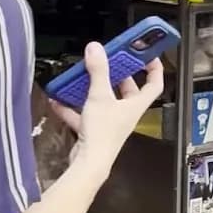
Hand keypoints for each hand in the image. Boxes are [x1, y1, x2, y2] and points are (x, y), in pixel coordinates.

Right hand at [51, 42, 163, 180]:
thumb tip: (96, 48)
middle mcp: (125, 113)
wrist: (89, 164)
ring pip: (104, 100)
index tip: (147, 53)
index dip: (154, 68)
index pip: (154, 83)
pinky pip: (84, 114)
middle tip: (109, 60)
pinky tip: (58, 99)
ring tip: (83, 74)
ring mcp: (110, 122)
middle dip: (118, 74)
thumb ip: (98, 71)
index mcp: (135, 105)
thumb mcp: (100, 96)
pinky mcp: (94, 131)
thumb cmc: (102, 133)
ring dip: (93, 87)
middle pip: (128, 90)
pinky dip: (71, 106)